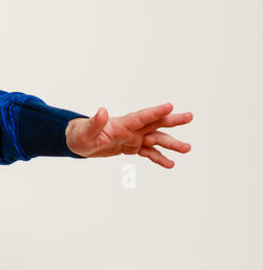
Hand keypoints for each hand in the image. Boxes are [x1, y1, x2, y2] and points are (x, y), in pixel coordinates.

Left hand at [65, 103, 192, 166]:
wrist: (78, 142)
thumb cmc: (80, 135)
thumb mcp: (85, 132)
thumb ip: (95, 122)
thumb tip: (102, 111)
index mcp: (122, 124)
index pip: (141, 117)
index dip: (155, 112)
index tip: (171, 106)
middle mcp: (131, 129)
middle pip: (155, 123)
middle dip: (172, 121)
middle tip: (190, 117)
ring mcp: (133, 138)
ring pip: (156, 139)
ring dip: (171, 144)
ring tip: (187, 148)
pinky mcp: (131, 147)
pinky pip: (148, 152)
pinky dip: (159, 157)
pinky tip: (170, 164)